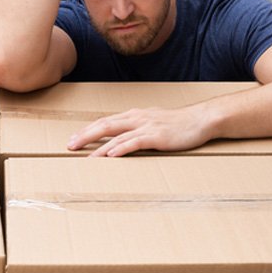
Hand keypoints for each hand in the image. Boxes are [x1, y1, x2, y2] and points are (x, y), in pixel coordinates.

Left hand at [66, 105, 214, 156]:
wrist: (201, 120)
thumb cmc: (178, 124)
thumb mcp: (153, 122)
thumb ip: (136, 129)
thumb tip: (121, 141)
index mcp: (134, 115)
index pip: (105, 122)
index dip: (87, 130)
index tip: (73, 139)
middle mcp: (137, 118)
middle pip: (105, 126)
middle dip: (85, 136)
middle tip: (69, 146)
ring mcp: (146, 126)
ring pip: (117, 136)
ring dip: (99, 147)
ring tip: (86, 157)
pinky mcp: (157, 136)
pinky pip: (135, 142)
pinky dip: (121, 149)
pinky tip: (111, 155)